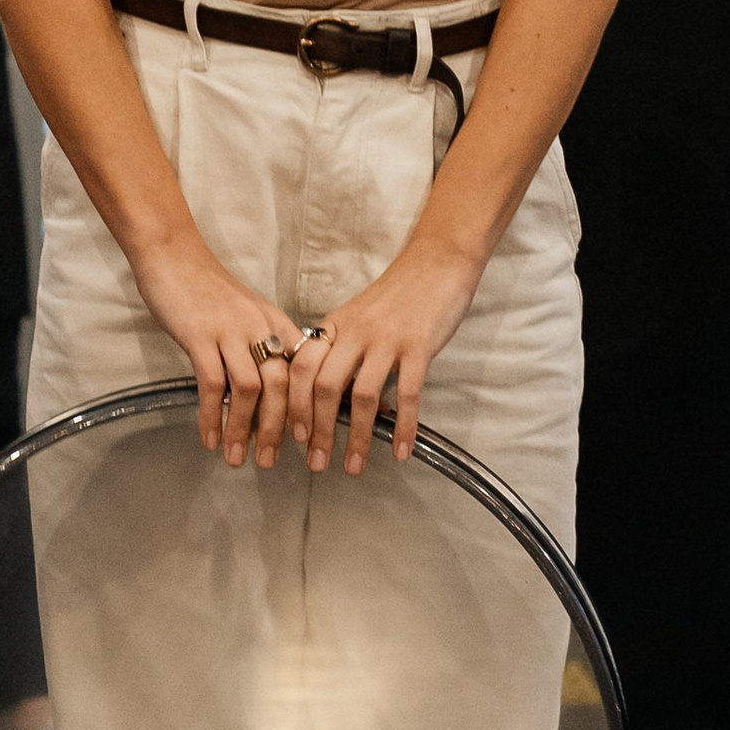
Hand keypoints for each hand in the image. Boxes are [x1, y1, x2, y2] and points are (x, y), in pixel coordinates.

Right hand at [128, 229, 302, 467]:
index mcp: (276, 322)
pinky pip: (213, 384)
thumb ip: (259, 346)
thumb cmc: (207, 289)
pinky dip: (213, 416)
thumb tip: (266, 392)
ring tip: (237, 458)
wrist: (172, 256)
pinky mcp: (201, 334)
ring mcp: (231, 329)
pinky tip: (209, 438)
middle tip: (270, 461)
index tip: (305, 440)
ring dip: (244, 430)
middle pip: (283, 386)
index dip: (308, 408)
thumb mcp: (246, 313)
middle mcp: (260, 326)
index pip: (304, 370)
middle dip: (278, 429)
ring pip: (251, 389)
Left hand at [286, 239, 482, 474]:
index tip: (293, 438)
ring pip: (362, 396)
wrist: (437, 262)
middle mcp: (354, 333)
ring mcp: (386, 340)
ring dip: (355, 437)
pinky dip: (403, 427)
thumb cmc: (399, 294)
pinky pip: (407, 393)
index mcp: (335, 327)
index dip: (292, 405)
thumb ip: (343, 350)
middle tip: (317, 465)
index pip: (300, 369)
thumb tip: (331, 395)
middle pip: (323, 386)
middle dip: (317, 431)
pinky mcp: (418, 346)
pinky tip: (401, 451)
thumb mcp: (359, 317)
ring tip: (354, 467)